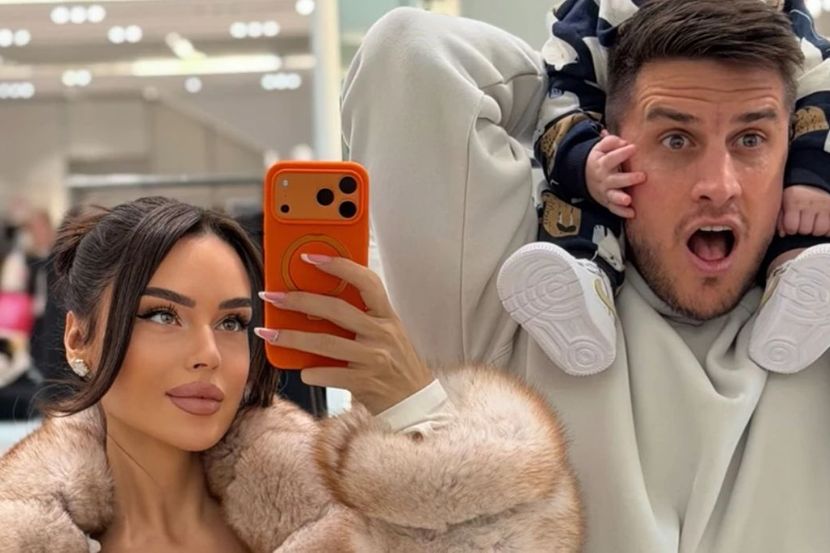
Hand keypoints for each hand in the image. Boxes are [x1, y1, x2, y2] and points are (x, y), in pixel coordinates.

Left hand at [255, 255, 433, 414]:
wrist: (415, 400)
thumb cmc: (395, 363)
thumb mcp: (388, 333)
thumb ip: (362, 317)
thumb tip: (316, 303)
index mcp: (387, 316)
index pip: (366, 281)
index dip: (339, 266)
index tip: (310, 258)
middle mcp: (381, 333)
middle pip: (336, 309)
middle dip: (299, 300)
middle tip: (273, 296)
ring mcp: (374, 358)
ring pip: (326, 343)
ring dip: (292, 337)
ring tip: (268, 333)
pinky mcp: (364, 382)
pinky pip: (331, 374)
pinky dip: (312, 372)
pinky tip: (300, 370)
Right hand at [585, 131, 646, 217]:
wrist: (584, 176)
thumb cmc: (599, 159)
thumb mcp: (600, 147)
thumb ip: (611, 142)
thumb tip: (624, 142)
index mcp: (602, 164)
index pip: (611, 158)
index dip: (622, 153)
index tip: (634, 148)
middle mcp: (604, 179)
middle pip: (615, 179)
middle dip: (628, 179)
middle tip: (642, 176)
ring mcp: (605, 191)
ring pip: (612, 196)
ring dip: (620, 199)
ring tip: (628, 200)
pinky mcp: (607, 201)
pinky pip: (614, 208)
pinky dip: (622, 212)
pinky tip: (632, 213)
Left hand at [778, 184, 829, 235]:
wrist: (811, 185)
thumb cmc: (793, 199)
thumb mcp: (782, 205)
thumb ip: (780, 220)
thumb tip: (783, 234)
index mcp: (794, 201)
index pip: (791, 227)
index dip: (790, 229)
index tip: (791, 225)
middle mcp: (810, 202)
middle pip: (805, 230)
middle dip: (802, 230)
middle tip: (803, 223)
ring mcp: (824, 205)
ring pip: (820, 230)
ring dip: (815, 231)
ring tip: (812, 224)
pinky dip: (827, 230)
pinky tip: (822, 225)